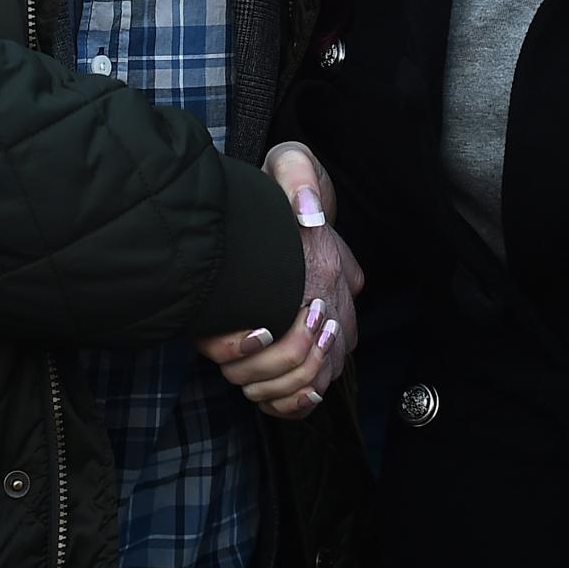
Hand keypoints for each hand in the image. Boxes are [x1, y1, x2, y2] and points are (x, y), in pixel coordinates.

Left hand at [196, 142, 363, 421]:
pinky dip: (290, 404)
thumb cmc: (280, 183)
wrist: (288, 195)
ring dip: (276, 391)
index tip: (250, 332)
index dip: (280, 346)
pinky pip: (316, 391)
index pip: (319, 328)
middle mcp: (337, 301)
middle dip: (270, 374)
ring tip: (241, 379)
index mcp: (328, 266)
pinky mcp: (323, 338)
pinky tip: (261, 395)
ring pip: (317, 384)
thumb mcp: (288, 162)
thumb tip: (308, 214)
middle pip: (316, 366)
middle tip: (231, 364)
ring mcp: (333, 324)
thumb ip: (298, 177)